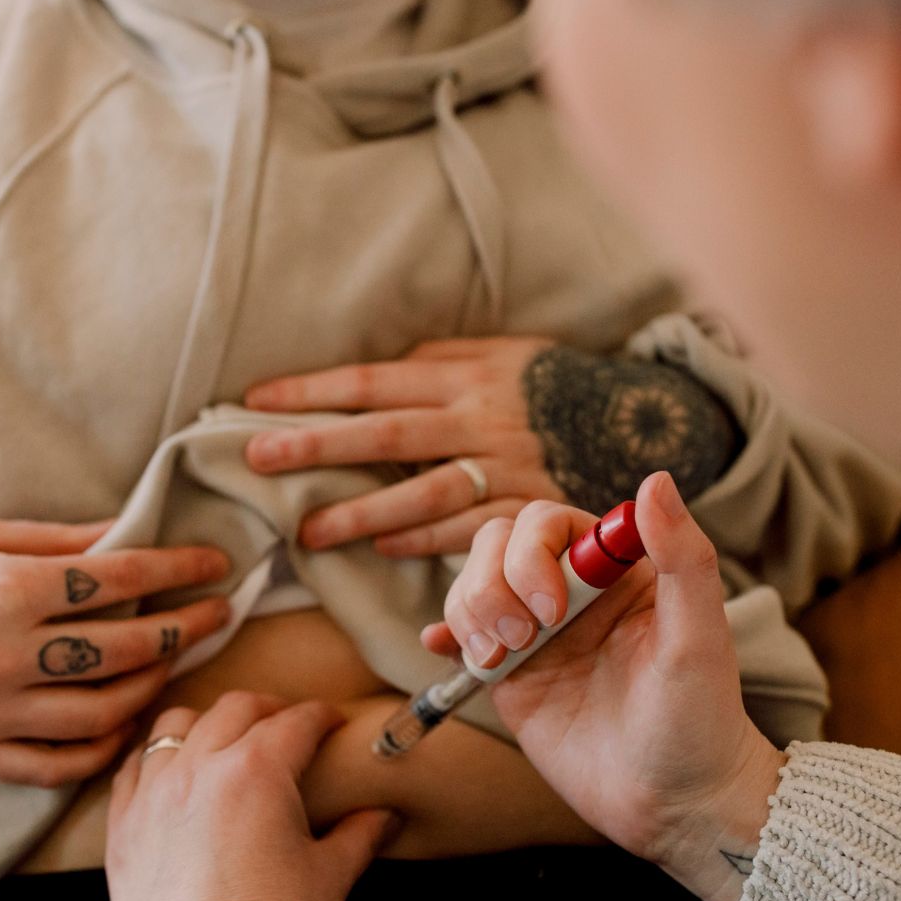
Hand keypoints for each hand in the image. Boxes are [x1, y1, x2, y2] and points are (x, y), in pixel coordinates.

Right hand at [0, 515, 231, 787]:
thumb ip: (50, 541)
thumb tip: (124, 534)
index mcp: (2, 590)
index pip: (117, 580)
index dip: (178, 566)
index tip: (218, 562)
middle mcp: (2, 657)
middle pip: (124, 648)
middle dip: (184, 627)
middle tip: (220, 612)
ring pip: (102, 713)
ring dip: (153, 687)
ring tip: (173, 662)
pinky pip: (55, 766)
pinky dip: (101, 749)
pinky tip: (125, 722)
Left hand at [105, 692, 397, 900]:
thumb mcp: (328, 878)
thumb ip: (359, 836)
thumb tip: (386, 816)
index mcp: (256, 771)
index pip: (296, 722)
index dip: (321, 717)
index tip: (332, 722)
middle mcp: (198, 768)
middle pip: (235, 709)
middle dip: (267, 709)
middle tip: (285, 724)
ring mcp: (152, 795)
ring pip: (174, 726)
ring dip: (205, 725)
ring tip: (222, 741)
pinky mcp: (122, 828)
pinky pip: (131, 770)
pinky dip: (155, 762)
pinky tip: (170, 775)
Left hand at [243, 337, 565, 556]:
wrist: (643, 418)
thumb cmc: (551, 383)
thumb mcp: (501, 353)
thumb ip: (440, 359)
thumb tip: (376, 374)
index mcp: (464, 375)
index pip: (374, 381)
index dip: (314, 390)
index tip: (257, 400)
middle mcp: (478, 420)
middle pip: (385, 434)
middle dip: (317, 446)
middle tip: (257, 459)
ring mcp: (504, 468)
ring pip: (422, 492)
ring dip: (362, 513)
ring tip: (310, 532)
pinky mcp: (528, 509)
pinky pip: (468, 530)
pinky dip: (424, 541)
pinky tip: (383, 547)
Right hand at [423, 473, 785, 900]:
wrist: (673, 805)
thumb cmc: (700, 721)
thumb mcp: (700, 638)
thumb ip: (683, 557)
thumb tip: (656, 480)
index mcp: (619, 570)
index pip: (550, 521)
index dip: (534, 551)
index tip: (554, 608)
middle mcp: (573, 592)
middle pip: (499, 544)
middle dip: (494, 584)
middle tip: (524, 639)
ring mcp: (537, 632)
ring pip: (473, 583)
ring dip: (470, 610)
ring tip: (500, 658)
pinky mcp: (511, 675)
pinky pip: (461, 635)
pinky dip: (446, 634)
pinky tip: (445, 648)